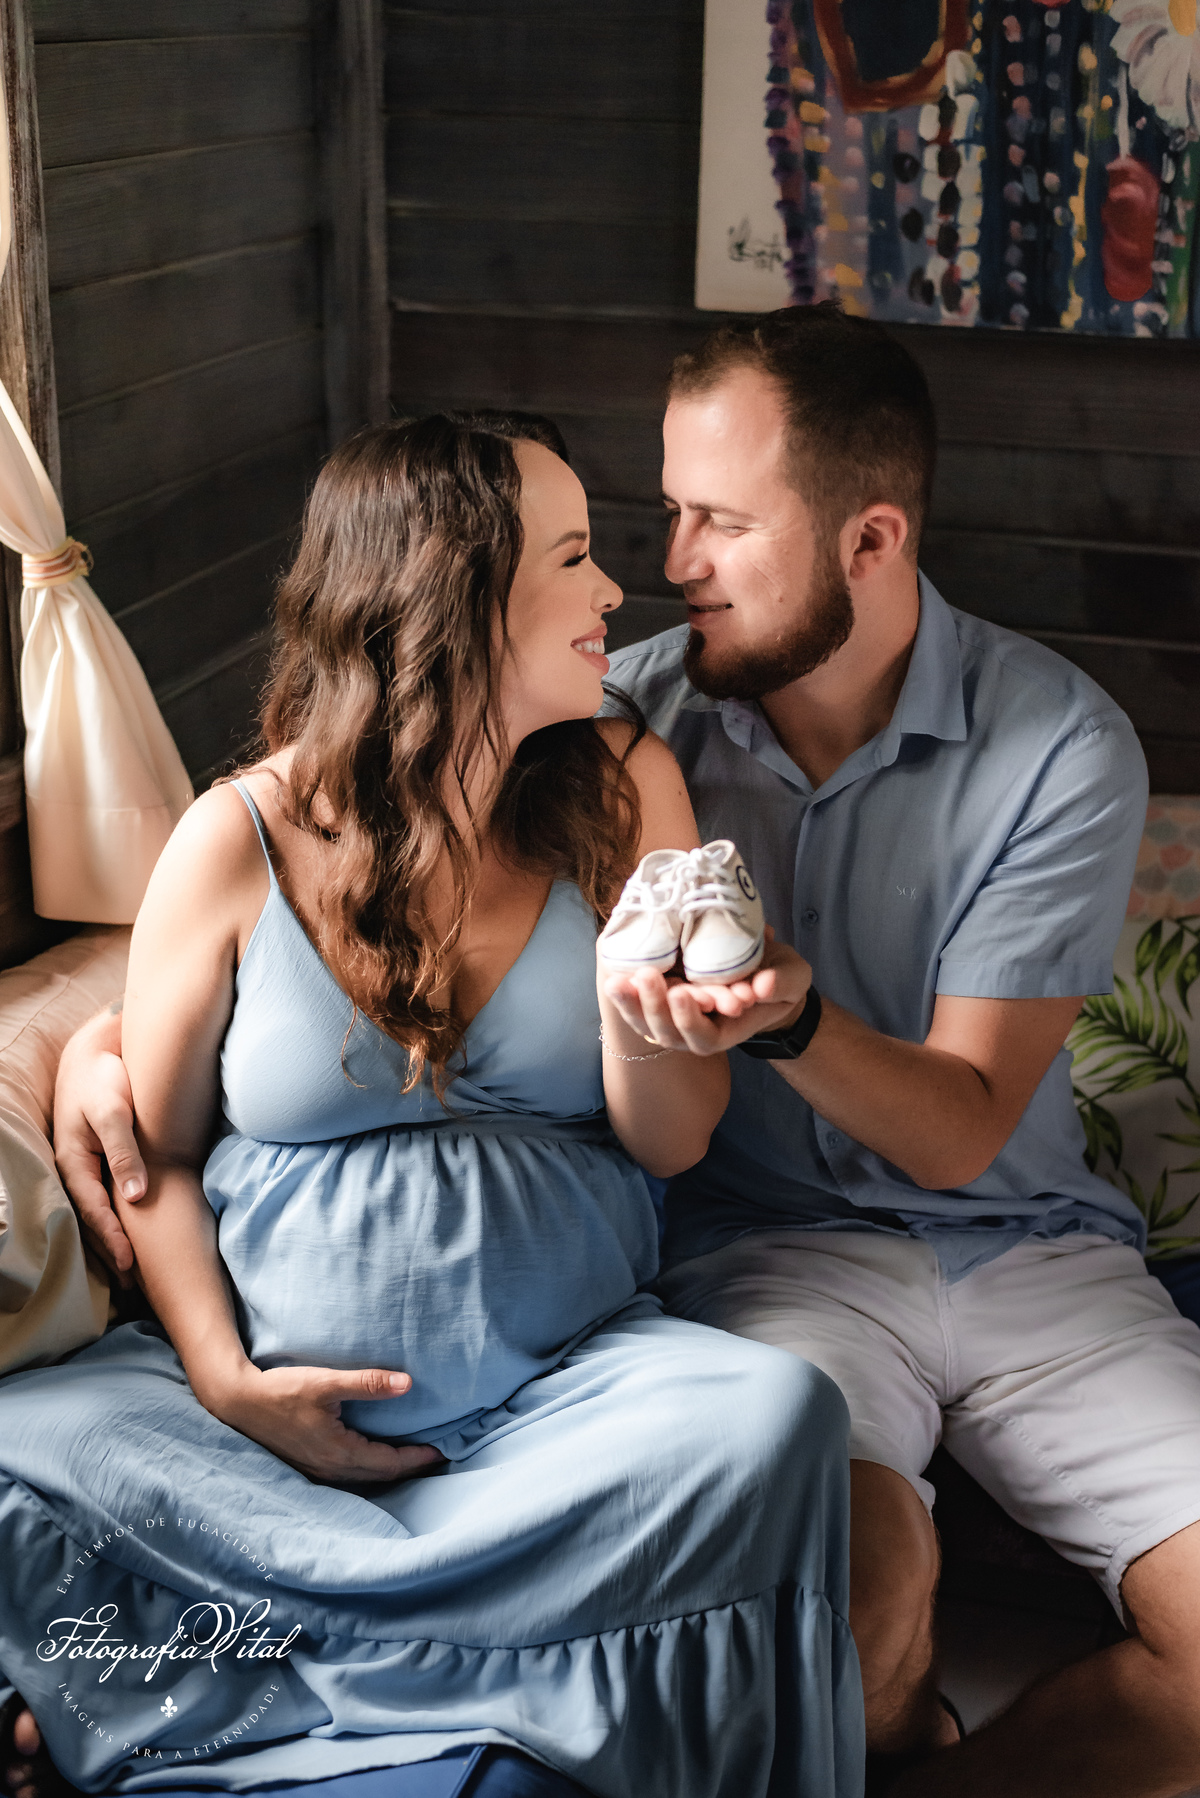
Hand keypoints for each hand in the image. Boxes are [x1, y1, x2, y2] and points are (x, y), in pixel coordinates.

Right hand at [53, 1009, 146, 1286]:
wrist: (98, 1051)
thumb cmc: (103, 1079)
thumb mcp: (112, 1112)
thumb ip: (124, 1152)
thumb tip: (136, 1196)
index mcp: (74, 1161)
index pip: (93, 1210)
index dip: (111, 1238)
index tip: (130, 1263)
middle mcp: (79, 1168)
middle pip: (94, 1218)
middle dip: (111, 1250)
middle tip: (133, 1283)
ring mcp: (90, 1165)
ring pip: (101, 1210)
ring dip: (115, 1238)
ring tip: (133, 1270)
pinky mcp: (105, 1158)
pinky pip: (111, 1195)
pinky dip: (122, 1217)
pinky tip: (138, 1231)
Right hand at [213, 1362, 444, 1484]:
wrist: (239, 1403)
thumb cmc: (281, 1390)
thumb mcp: (326, 1382)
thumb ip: (368, 1383)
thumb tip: (408, 1384)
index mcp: (339, 1453)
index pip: (391, 1463)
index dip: (418, 1457)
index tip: (443, 1449)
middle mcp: (331, 1470)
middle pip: (382, 1475)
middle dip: (410, 1466)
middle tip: (436, 1455)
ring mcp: (318, 1471)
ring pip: (365, 1477)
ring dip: (391, 1469)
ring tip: (414, 1456)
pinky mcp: (310, 1465)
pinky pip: (351, 1474)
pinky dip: (371, 1468)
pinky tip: (377, 1456)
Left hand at [601, 929, 811, 1056]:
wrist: (762, 973)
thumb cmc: (779, 977)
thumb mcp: (792, 977)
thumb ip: (782, 983)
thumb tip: (762, 986)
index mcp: (727, 1029)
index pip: (704, 1037)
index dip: (691, 1020)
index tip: (683, 993)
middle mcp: (696, 1031)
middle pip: (669, 1034)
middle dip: (656, 1008)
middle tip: (648, 977)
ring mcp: (676, 1020)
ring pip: (648, 1023)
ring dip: (632, 1003)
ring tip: (618, 981)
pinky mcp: (663, 1001)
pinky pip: (640, 1006)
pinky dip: (626, 994)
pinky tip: (613, 976)